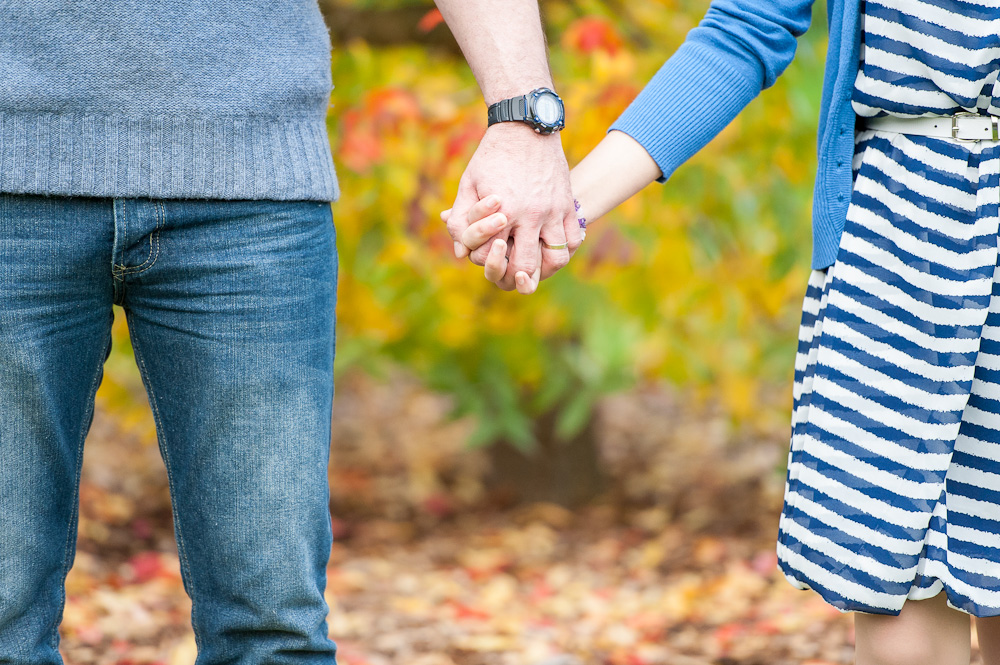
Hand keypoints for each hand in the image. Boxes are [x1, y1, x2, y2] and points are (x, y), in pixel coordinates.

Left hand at [444, 123, 576, 292]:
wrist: (526, 125)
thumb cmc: (492, 156)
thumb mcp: (469, 183)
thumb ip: (461, 219)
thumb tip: (460, 253)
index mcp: (505, 211)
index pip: (496, 255)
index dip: (489, 261)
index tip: (487, 256)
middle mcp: (532, 214)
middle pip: (527, 265)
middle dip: (516, 274)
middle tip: (511, 272)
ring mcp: (554, 209)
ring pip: (557, 257)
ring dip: (545, 267)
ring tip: (534, 263)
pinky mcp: (568, 203)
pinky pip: (574, 238)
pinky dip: (564, 248)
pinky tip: (551, 246)